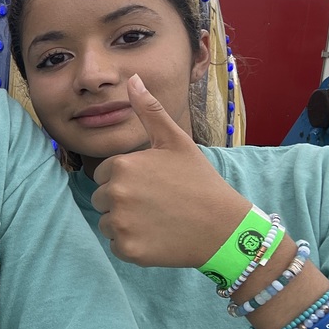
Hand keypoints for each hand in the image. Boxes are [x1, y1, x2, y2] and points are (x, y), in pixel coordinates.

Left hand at [91, 74, 250, 267]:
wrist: (225, 228)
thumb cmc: (199, 181)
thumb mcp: (175, 142)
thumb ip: (149, 111)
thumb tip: (132, 79)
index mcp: (122, 165)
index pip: (106, 174)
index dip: (128, 179)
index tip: (153, 185)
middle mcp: (115, 194)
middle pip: (103, 199)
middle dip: (123, 201)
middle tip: (157, 203)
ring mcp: (120, 224)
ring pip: (107, 223)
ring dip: (126, 224)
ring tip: (158, 219)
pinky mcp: (127, 250)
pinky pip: (116, 246)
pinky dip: (133, 245)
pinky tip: (158, 237)